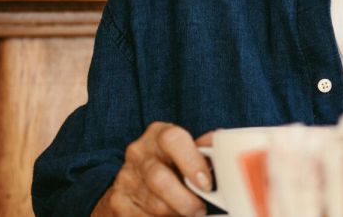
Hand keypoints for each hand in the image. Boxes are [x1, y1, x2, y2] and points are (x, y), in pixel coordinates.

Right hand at [92, 122, 212, 216]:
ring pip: (154, 205)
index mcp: (158, 134)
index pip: (173, 139)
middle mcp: (139, 153)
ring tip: (189, 213)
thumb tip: (223, 146)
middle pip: (160, 180)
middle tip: (200, 209)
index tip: (206, 184)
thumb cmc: (173, 163)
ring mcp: (126, 177)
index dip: (192, 162)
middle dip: (185, 201)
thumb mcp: (188, 150)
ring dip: (177, 214)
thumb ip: (205, 150)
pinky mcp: (118, 202)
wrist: (135, 179)